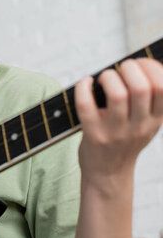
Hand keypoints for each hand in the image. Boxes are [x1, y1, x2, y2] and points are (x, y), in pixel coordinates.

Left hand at [75, 58, 162, 185]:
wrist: (108, 174)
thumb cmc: (125, 142)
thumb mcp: (147, 124)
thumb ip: (149, 101)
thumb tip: (141, 65)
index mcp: (155, 120)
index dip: (152, 67)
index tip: (141, 63)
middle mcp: (138, 127)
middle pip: (142, 87)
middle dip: (130, 68)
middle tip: (121, 69)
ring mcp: (115, 132)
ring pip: (116, 94)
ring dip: (109, 76)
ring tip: (106, 78)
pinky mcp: (93, 134)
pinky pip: (85, 104)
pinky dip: (83, 87)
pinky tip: (85, 83)